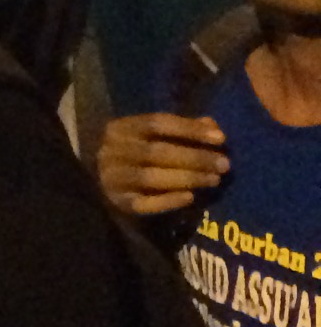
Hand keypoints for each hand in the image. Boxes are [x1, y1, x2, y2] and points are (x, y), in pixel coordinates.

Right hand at [96, 110, 227, 218]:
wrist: (102, 179)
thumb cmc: (134, 152)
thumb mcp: (150, 136)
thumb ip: (180, 130)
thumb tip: (212, 125)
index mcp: (120, 128)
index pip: (156, 123)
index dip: (189, 129)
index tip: (221, 139)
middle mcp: (112, 151)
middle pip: (156, 152)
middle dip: (195, 158)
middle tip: (224, 164)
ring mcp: (112, 178)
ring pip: (150, 178)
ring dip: (187, 178)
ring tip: (214, 180)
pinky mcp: (117, 202)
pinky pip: (144, 204)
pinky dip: (168, 200)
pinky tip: (190, 197)